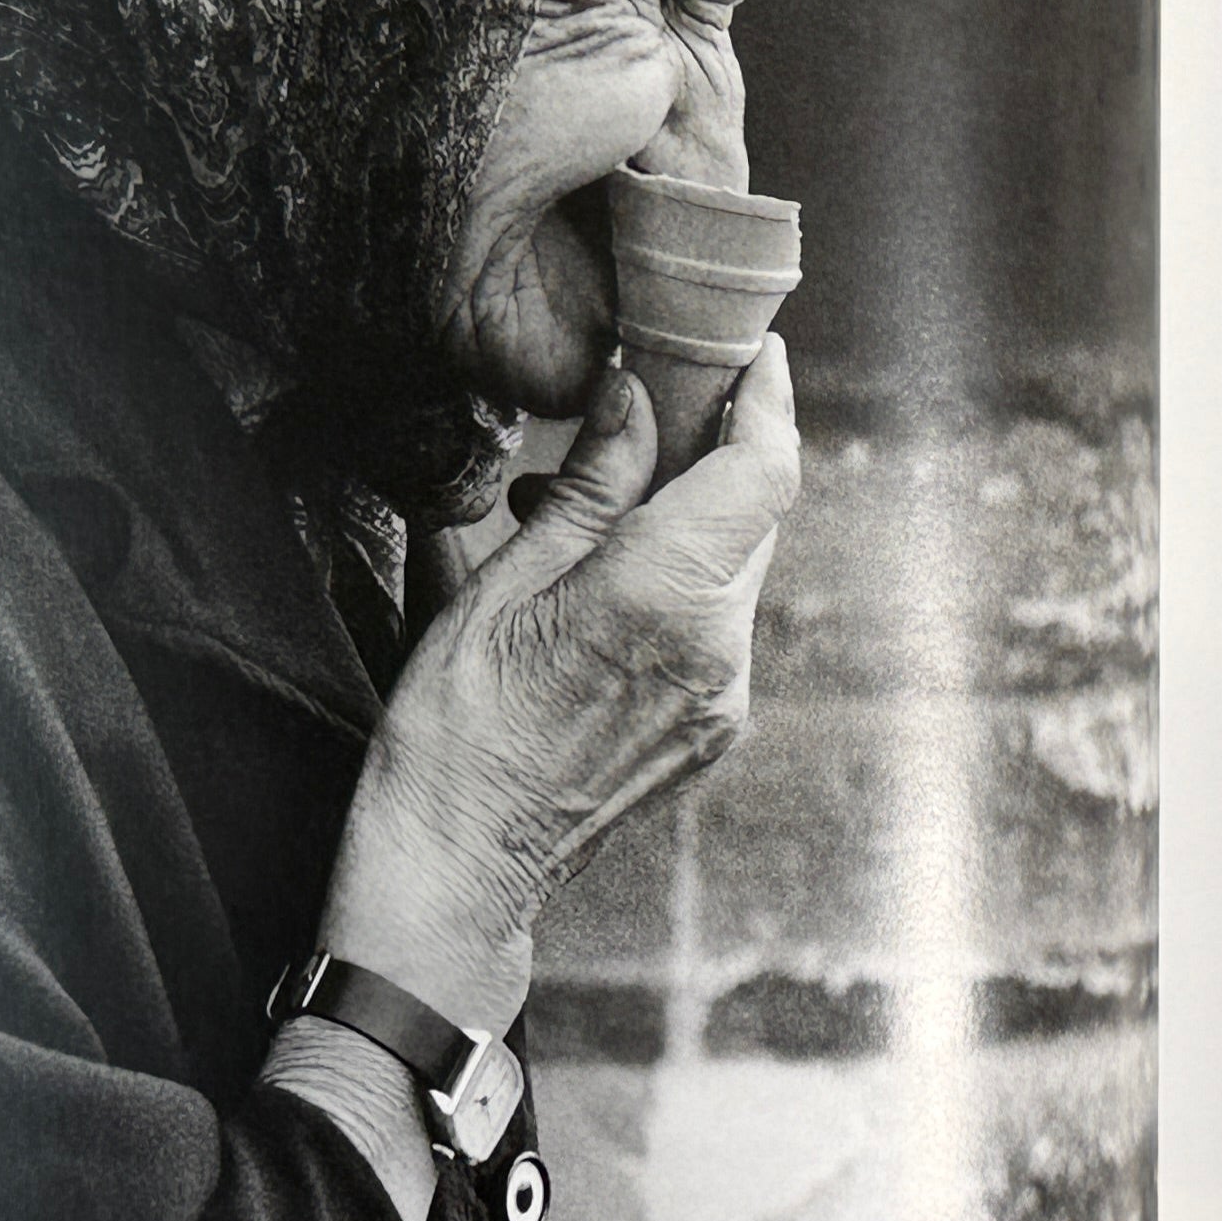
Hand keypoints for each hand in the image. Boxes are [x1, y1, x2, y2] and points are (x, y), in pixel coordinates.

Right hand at [316, 340, 798, 1031]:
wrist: (456, 869)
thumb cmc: (455, 726)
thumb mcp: (504, 582)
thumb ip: (590, 484)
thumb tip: (637, 393)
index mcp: (667, 596)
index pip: (763, 470)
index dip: (767, 399)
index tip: (754, 351)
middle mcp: (718, 648)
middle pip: (753, 515)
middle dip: (711, 453)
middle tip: (649, 404)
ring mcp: (723, 697)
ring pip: (735, 569)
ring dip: (682, 521)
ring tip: (577, 506)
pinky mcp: (712, 730)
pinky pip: (715, 626)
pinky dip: (677, 583)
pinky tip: (597, 582)